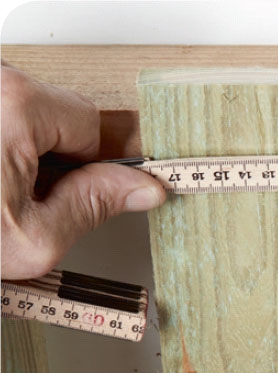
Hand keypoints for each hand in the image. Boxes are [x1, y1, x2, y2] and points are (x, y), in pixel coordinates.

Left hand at [1, 63, 164, 278]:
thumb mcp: (34, 238)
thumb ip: (93, 206)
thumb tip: (142, 190)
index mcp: (15, 106)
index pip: (90, 124)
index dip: (95, 166)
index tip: (109, 187)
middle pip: (58, 114)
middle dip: (58, 159)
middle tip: (31, 201)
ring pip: (27, 115)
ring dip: (25, 155)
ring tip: (1, 194)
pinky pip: (5, 119)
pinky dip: (4, 149)